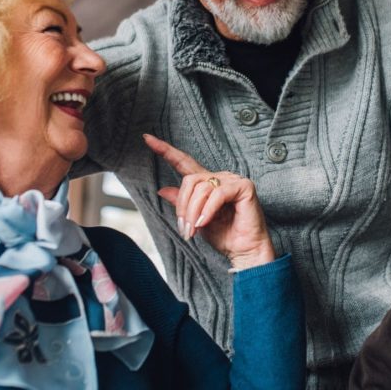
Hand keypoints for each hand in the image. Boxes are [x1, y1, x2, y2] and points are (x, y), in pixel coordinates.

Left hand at [143, 134, 275, 269]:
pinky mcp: (244, 187)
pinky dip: (208, 210)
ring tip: (194, 230)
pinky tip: (204, 222)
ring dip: (193, 212)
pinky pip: (217, 194)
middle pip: (189, 180)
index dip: (166, 151)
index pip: (184, 162)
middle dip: (183, 206)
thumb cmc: (224, 236)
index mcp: (207, 183)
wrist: (244, 251)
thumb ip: (182, 204)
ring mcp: (232, 180)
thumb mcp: (195, 220)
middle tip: (185, 229)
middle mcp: (220, 178)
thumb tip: (161, 189)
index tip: (146, 139)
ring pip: (201, 188)